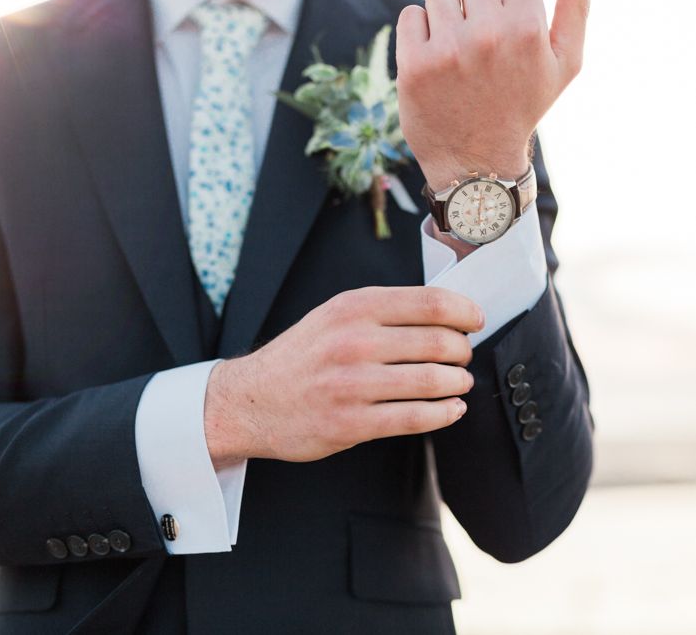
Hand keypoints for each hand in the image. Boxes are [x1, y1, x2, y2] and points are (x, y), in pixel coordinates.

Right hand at [203, 287, 482, 464]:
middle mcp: (353, 342)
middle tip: (464, 355)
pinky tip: (451, 409)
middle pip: (439, 342)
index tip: (476, 321)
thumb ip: (382, 311)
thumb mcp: (333, 316)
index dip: (464, 312)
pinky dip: (444, 413)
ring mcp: (352, 385)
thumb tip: (444, 312)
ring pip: (432, 381)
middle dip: (463, 350)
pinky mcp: (351, 423)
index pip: (430, 302)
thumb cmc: (301, 356)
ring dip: (457, 383)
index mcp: (353, 308)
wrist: (251, 400)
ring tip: (458, 382)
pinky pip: (416, 418)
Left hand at [396, 0, 590, 188]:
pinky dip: (418, 33)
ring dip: (445, 18)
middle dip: (474, 5)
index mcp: (526, 27)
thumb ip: (575, 8)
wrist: (476, 164)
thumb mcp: (564, 65)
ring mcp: (446, 50)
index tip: (497, 12)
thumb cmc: (521, 110)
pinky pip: (410, 17)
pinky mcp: (413, 65)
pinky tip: (433, 61)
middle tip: (478, 44)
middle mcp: (486, 34)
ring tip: (456, 55)